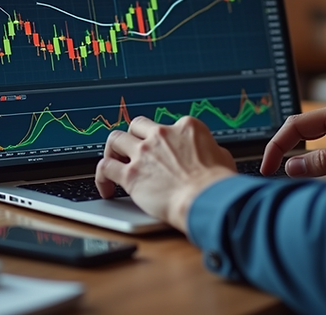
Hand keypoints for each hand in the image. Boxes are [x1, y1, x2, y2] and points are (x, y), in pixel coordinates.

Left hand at [95, 116, 235, 232]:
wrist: (206, 200)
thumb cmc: (218, 183)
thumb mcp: (223, 157)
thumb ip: (212, 150)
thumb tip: (213, 154)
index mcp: (186, 127)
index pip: (165, 125)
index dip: (161, 139)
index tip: (160, 151)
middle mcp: (162, 135)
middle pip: (136, 126)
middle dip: (132, 137)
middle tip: (132, 151)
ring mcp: (144, 152)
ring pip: (115, 139)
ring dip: (112, 150)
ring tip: (112, 162)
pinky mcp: (131, 174)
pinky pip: (106, 168)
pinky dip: (102, 176)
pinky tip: (107, 188)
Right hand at [260, 98, 325, 177]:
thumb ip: (325, 162)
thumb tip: (291, 167)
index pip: (295, 126)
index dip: (277, 147)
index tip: (267, 168)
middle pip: (301, 133)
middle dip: (288, 154)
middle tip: (275, 177)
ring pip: (315, 147)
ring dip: (311, 165)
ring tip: (315, 181)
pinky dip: (325, 170)